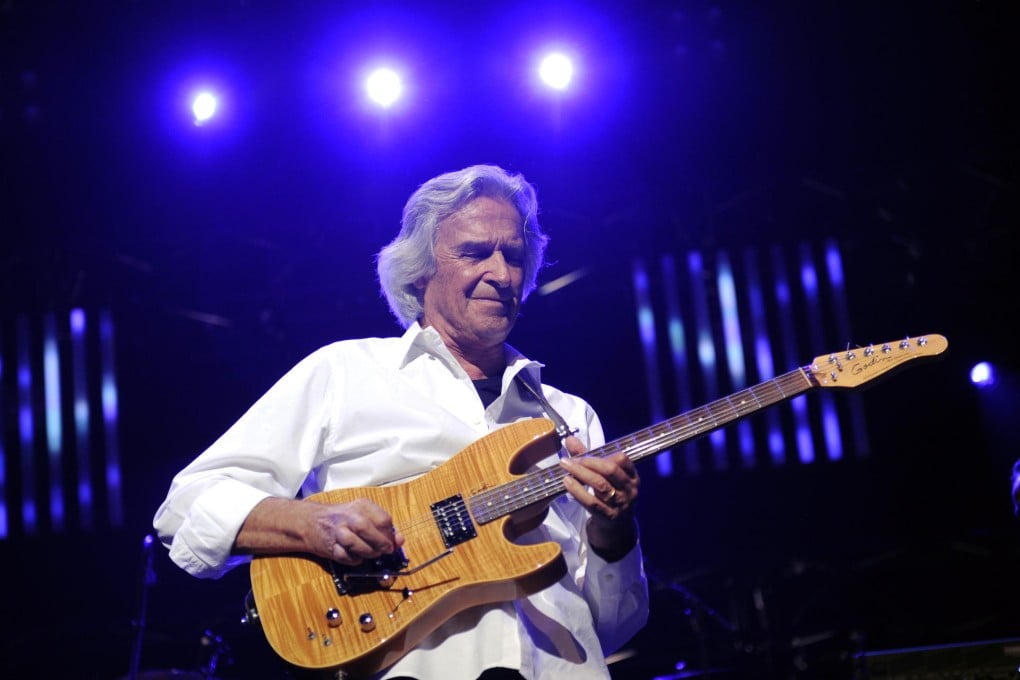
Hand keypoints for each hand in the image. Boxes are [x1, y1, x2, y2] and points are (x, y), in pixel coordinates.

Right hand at [307, 498, 405, 564]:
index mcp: (361, 505)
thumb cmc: (342, 518)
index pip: (383, 519)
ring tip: (372, 554)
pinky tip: (358, 556)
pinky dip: (355, 560)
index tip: (392, 542)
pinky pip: (346, 557)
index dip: (390, 534)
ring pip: (356, 544)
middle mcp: (348, 516)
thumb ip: (382, 527)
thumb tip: (400, 540)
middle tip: (385, 551)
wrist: (311, 522)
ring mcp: (337, 531)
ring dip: (369, 553)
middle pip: (367, 529)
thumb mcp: (363, 515)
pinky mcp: (330, 547)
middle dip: (380, 543)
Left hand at [558, 436, 639, 561]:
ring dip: (580, 474)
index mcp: (632, 477)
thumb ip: (587, 458)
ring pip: (600, 485)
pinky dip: (578, 491)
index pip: (622, 459)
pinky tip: (567, 483)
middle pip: (610, 470)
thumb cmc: (609, 499)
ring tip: (565, 467)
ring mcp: (621, 505)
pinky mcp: (609, 517)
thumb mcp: (603, 478)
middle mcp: (629, 490)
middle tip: (569, 460)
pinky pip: (592, 502)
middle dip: (588, 461)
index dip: (601, 454)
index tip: (582, 453)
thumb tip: (570, 439)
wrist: (616, 532)